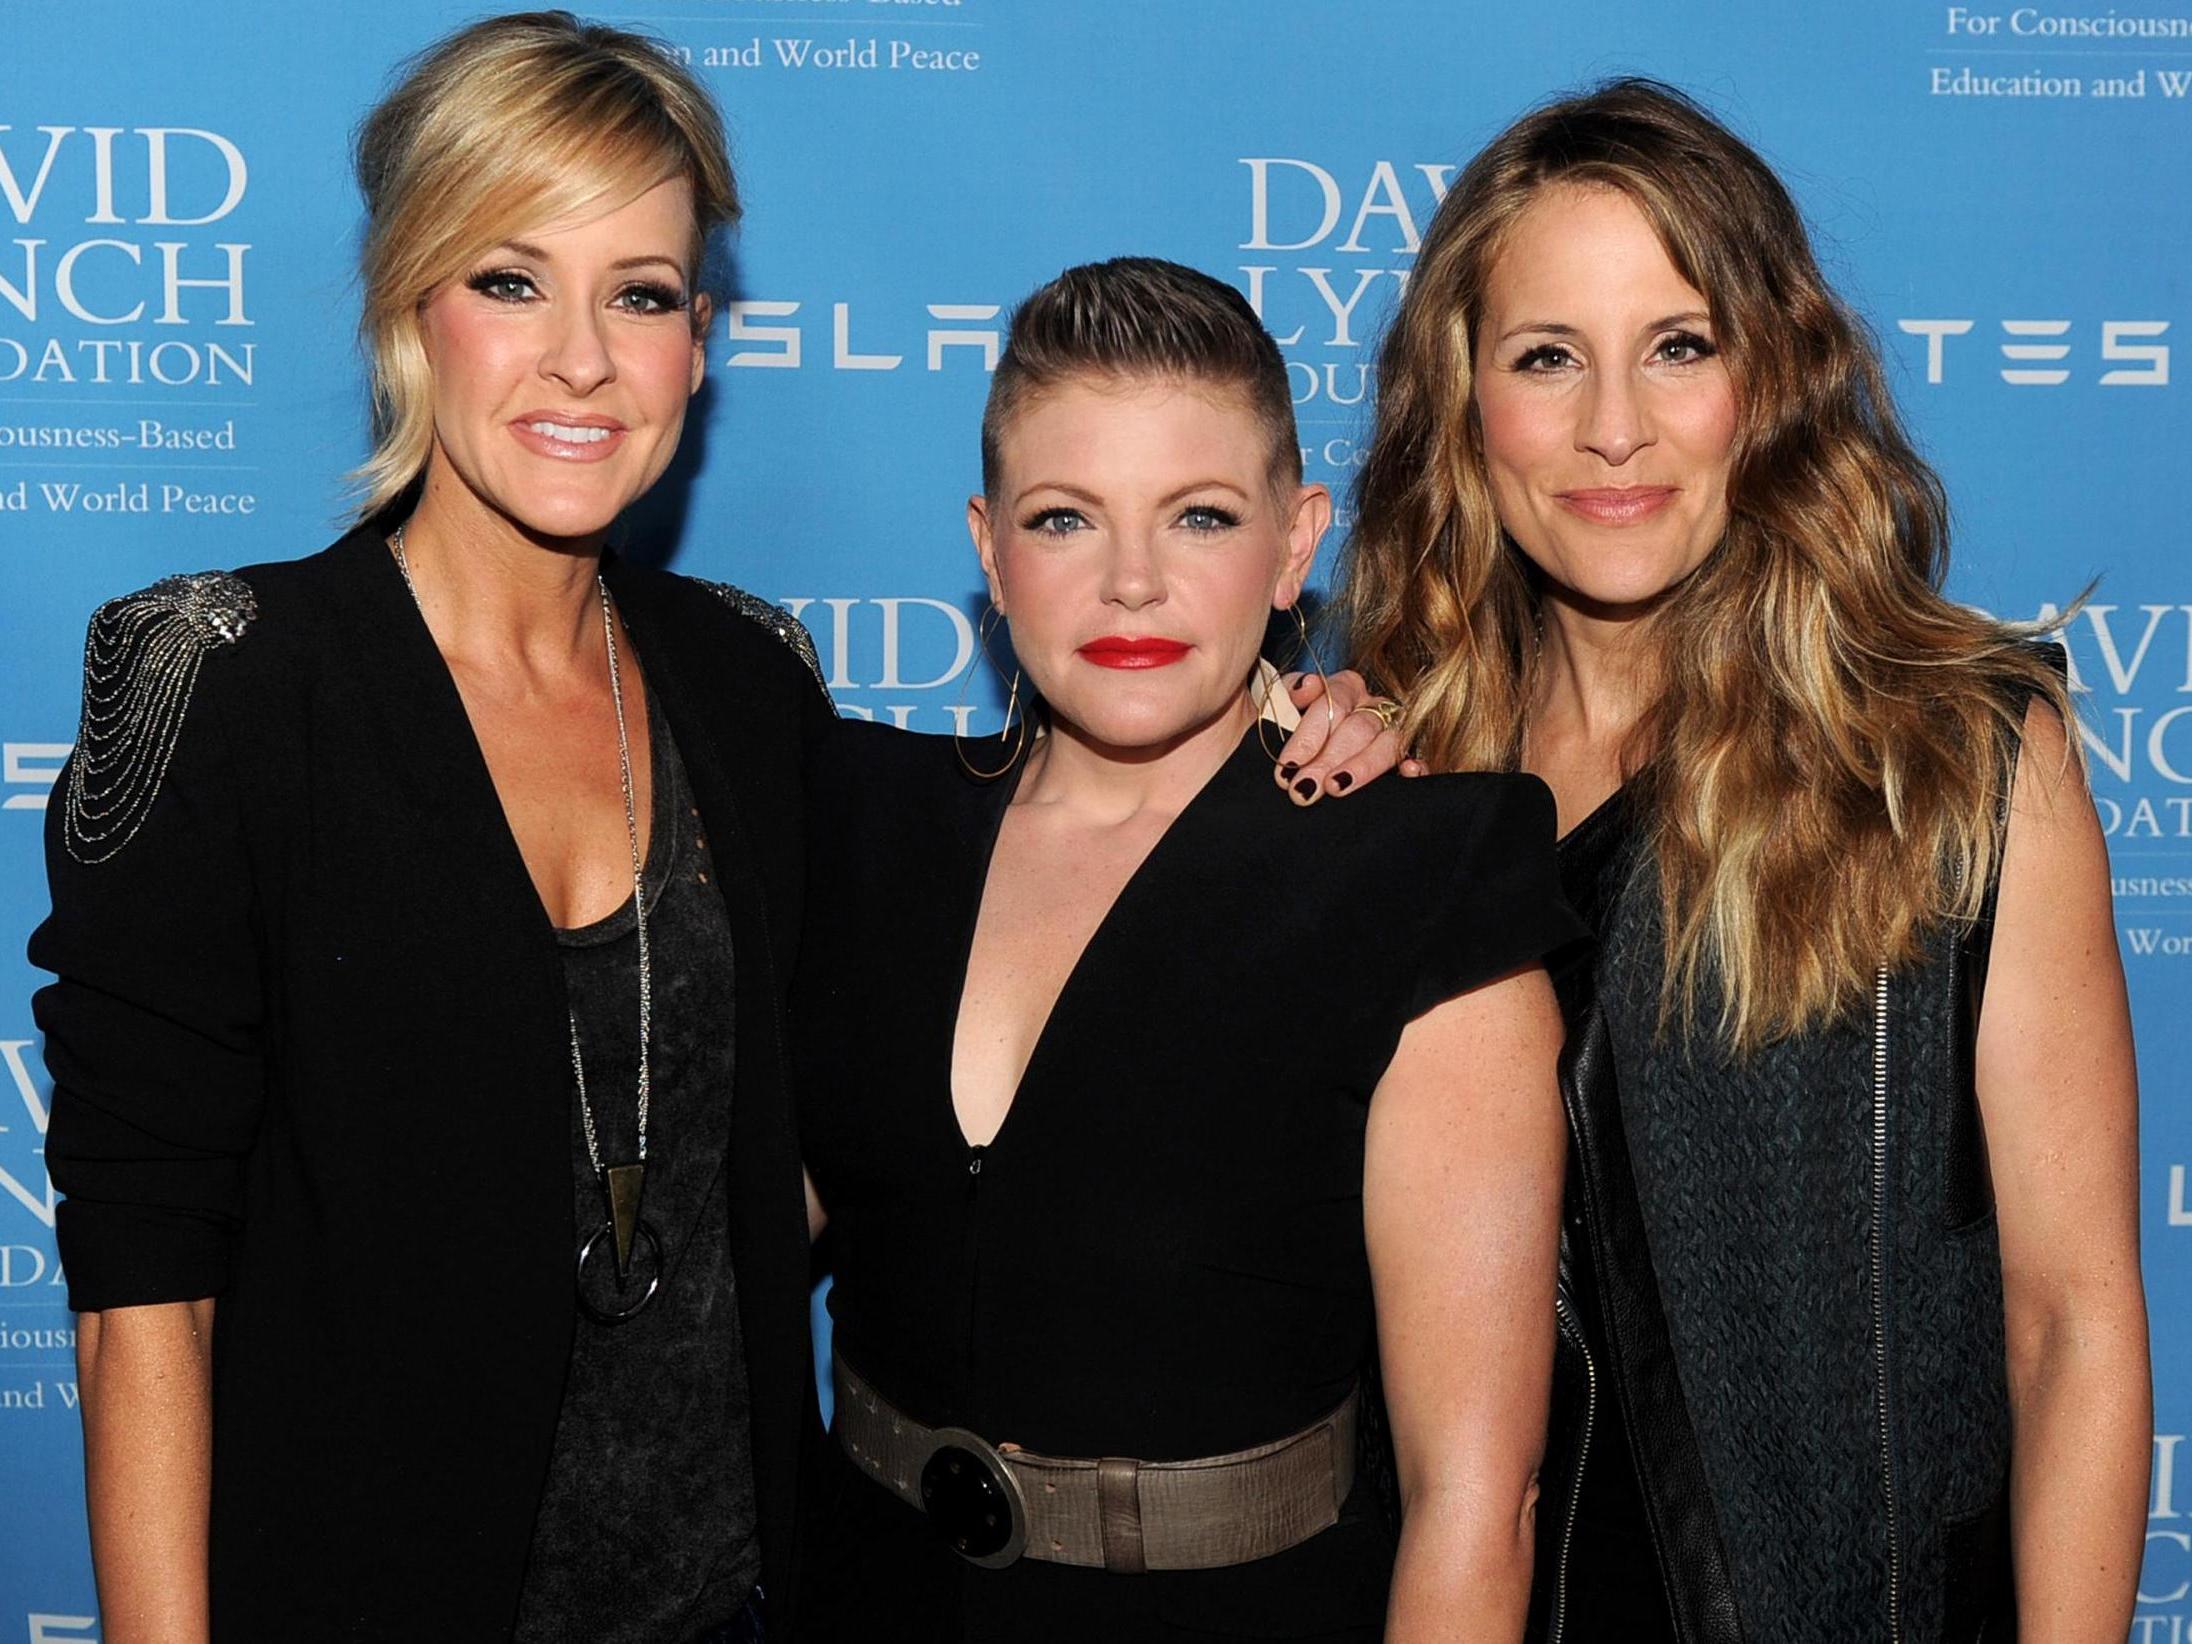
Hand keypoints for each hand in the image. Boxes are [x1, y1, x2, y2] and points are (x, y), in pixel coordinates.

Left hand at [1273, 669, 1423, 804]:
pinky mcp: (1410, 758)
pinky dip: (1417, 767)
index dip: (1310, 735)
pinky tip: (1408, 771)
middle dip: (1329, 759)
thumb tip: (1308, 685)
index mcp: (1346, 687)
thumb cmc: (1292, 728)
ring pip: (1389, 744)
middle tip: (1304, 789)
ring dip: (1363, 767)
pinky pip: (1421, 760)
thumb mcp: (1283, 704)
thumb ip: (1290, 689)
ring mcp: (1396, 732)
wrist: (1303, 760)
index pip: (1333, 703)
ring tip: (1337, 787)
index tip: (1289, 764)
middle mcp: (1374, 706)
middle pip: (1359, 727)